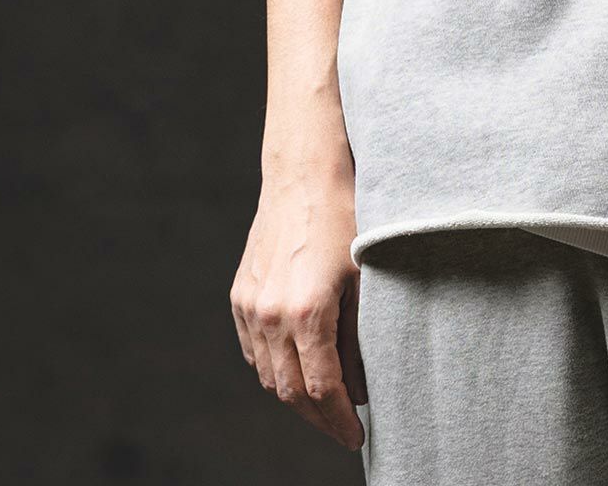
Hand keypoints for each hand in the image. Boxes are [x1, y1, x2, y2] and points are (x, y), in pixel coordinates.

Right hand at [229, 158, 366, 450]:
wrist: (305, 173)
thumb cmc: (347, 217)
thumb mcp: (366, 276)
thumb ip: (361, 334)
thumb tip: (363, 383)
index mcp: (308, 311)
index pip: (323, 390)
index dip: (341, 419)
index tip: (358, 435)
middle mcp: (272, 314)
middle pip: (292, 392)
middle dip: (320, 418)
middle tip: (344, 427)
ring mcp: (250, 305)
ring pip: (269, 375)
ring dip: (296, 395)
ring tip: (326, 402)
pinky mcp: (240, 295)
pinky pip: (254, 350)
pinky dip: (273, 368)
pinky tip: (296, 369)